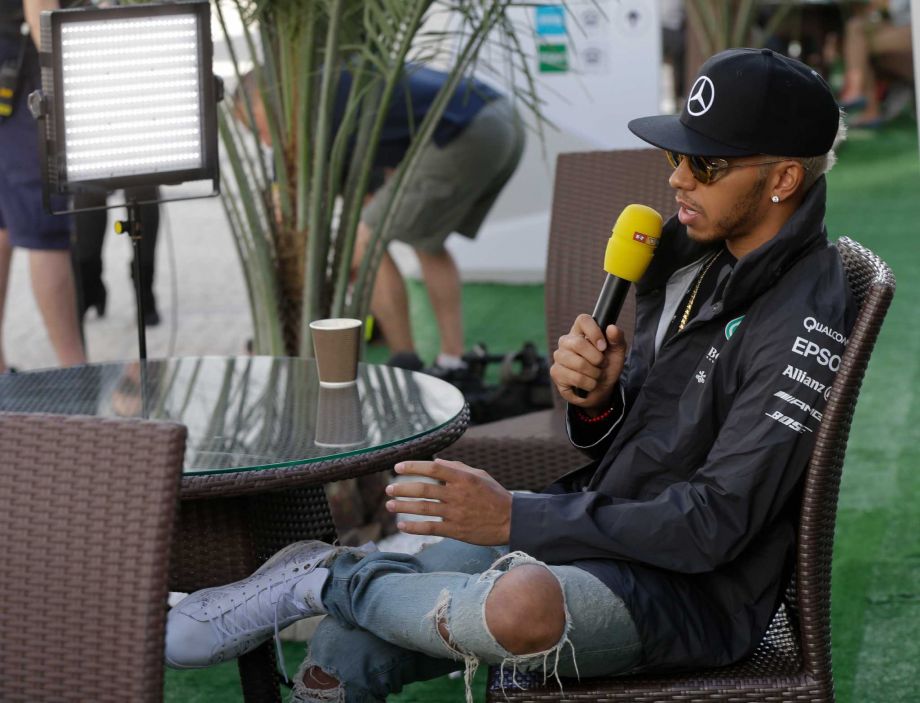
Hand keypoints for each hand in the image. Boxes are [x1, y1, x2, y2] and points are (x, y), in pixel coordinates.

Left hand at [385, 458, 511, 544]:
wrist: (511, 521)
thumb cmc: (494, 495)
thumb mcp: (479, 475)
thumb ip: (458, 467)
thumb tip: (438, 461)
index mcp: (463, 478)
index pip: (433, 468)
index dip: (413, 466)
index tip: (398, 467)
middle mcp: (457, 494)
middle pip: (424, 489)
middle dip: (403, 488)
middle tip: (389, 488)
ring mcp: (456, 513)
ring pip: (423, 509)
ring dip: (403, 506)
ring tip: (390, 505)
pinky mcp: (456, 530)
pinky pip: (430, 528)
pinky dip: (414, 527)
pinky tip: (402, 525)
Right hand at [550, 314, 625, 409]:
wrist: (600, 391)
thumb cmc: (606, 368)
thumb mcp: (617, 354)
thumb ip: (617, 339)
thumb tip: (612, 328)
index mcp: (581, 331)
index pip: (583, 320)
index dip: (594, 332)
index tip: (603, 347)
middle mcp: (566, 341)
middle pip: (578, 344)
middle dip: (597, 359)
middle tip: (602, 365)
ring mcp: (559, 356)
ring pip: (578, 363)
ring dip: (594, 374)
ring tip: (596, 375)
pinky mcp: (555, 372)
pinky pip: (576, 378)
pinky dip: (589, 384)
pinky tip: (588, 383)